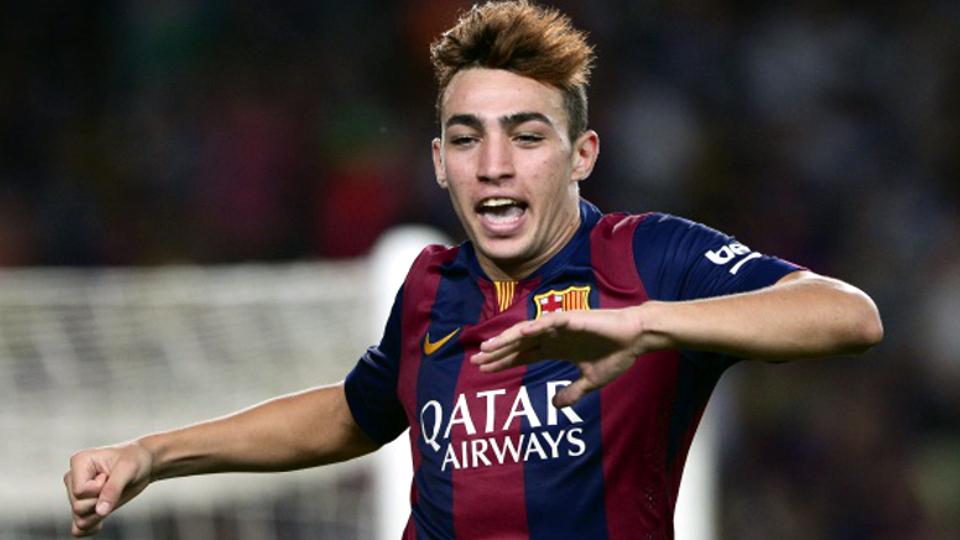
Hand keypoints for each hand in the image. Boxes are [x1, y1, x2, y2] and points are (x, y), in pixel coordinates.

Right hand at [64, 442, 152, 536]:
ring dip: (99, 514)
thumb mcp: (128, 469)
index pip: (79, 491)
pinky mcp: (84, 506)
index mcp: (79, 462)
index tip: (110, 475)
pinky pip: (79, 528)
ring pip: (79, 519)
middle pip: (78, 507)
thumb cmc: (135, 460)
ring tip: (112, 497)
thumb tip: (100, 511)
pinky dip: (90, 528)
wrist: (142, 464)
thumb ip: (113, 489)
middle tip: (114, 486)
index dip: (99, 489)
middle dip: (100, 501)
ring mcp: (75, 494)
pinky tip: (102, 521)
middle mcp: (72, 478)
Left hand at [472, 307, 661, 406]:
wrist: (635, 340)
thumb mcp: (590, 382)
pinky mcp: (572, 319)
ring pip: (527, 332)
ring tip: (488, 347)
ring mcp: (560, 327)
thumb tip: (554, 405)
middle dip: (497, 353)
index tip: (484, 370)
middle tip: (475, 361)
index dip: (503, 362)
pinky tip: (519, 334)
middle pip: (518, 345)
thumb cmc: (615, 355)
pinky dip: (534, 327)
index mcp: (556, 349)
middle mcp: (553, 336)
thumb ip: (572, 393)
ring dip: (507, 339)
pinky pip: (548, 322)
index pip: (522, 356)